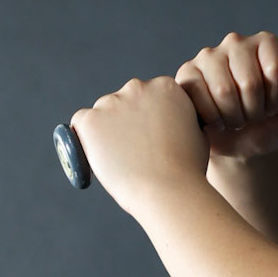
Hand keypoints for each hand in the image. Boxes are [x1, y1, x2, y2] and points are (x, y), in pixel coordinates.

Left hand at [69, 76, 209, 217]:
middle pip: (124, 101)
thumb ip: (177, 119)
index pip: (149, 96)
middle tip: (135, 150)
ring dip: (108, 131)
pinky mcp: (89, 119)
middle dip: (127, 121)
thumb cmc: (186, 170)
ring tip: (123, 160)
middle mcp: (137, 87)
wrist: (168, 190)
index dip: (149, 118)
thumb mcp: (195, 132)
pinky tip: (103, 158)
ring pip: (103, 114)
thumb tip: (166, 124)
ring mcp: (110, 102)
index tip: (151, 138)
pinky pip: (81, 126)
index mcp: (166, 86)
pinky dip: (87, 140)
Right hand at [174, 29, 277, 161]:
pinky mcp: (186, 75)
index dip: (276, 97)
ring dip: (234, 117)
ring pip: (223, 91)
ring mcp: (207, 57)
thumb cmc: (273, 123)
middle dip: (255, 111)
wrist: (242, 145)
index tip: (273, 105)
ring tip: (236, 118)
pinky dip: (213, 119)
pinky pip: (198, 98)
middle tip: (253, 115)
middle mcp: (236, 42)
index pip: (275, 69)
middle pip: (249, 83)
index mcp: (266, 44)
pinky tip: (217, 121)